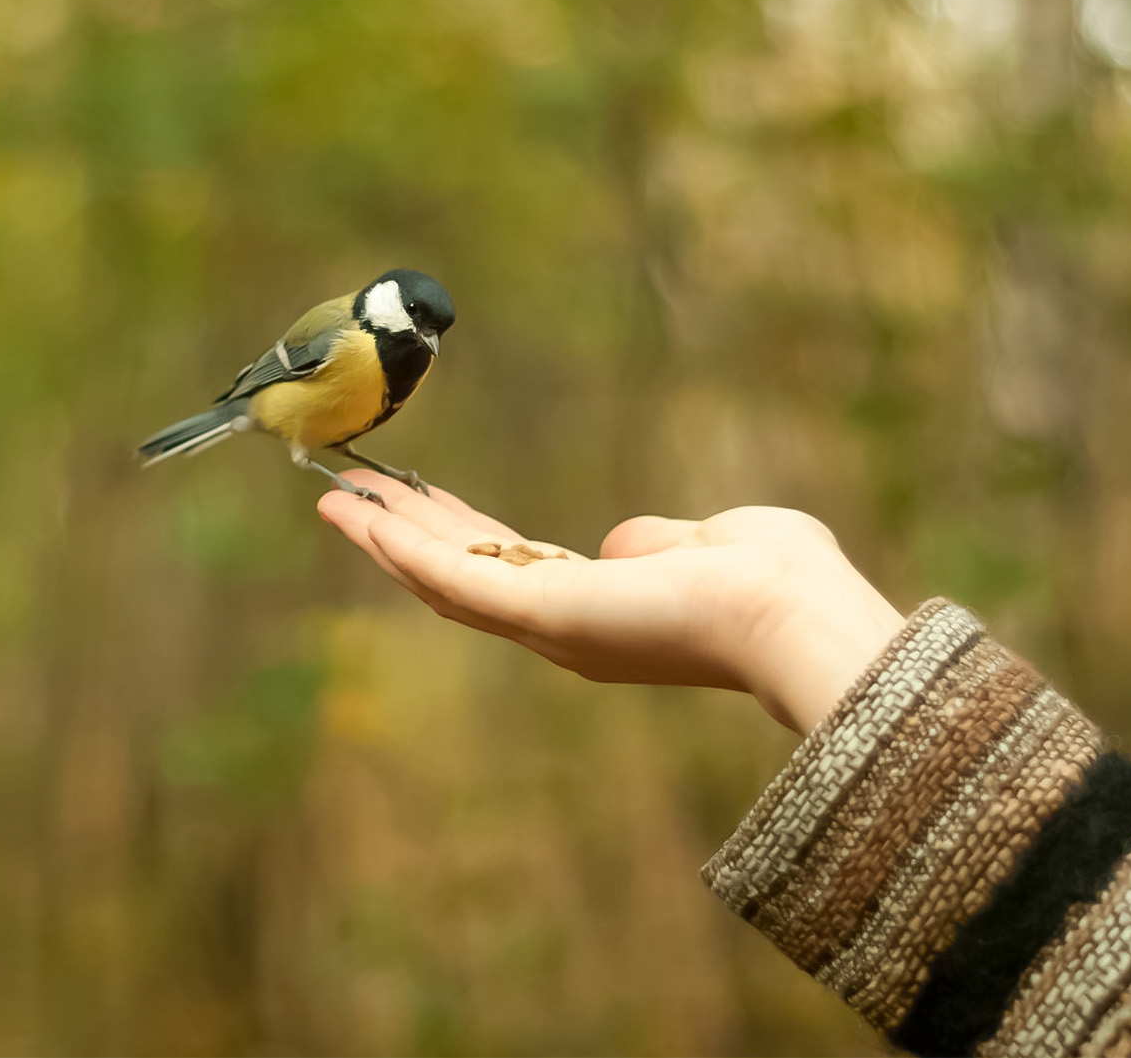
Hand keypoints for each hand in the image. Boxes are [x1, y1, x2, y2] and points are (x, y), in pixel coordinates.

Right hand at [317, 472, 906, 732]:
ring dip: (386, 539)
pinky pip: (457, 578)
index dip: (457, 537)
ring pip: (445, 579)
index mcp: (601, 612)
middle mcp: (564, 631)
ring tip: (335, 500)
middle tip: (350, 498)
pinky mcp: (542, 614)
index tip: (418, 504)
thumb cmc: (776, 580)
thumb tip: (623, 544)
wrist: (795, 613)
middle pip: (462, 577)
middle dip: (405, 536)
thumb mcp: (705, 543)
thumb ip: (659, 543)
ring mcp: (548, 627)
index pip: (511, 570)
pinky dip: (404, 547)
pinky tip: (363, 517)